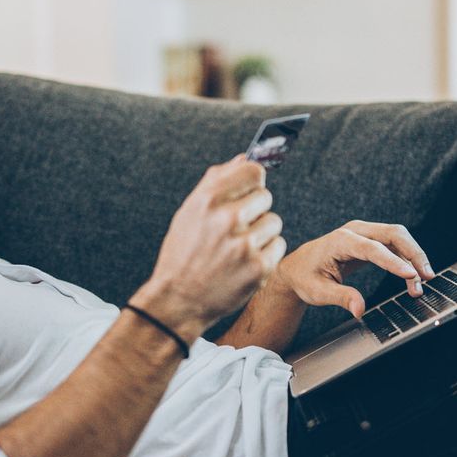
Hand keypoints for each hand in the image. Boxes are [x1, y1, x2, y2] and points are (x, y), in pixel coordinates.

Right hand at [133, 154, 285, 339]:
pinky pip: (278, 246)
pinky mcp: (259, 268)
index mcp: (208, 199)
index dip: (252, 182)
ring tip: (237, 248)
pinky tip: (244, 263)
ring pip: (274, 222)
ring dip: (261, 233)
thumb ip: (217, 180)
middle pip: (265, 197)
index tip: (247, 192)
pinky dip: (266, 254)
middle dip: (254, 211)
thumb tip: (245, 157)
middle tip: (235, 229)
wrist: (177, 300)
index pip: (254, 171)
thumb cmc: (184, 252)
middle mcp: (227, 219)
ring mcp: (244, 244)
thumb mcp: (189, 211)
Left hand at [273, 220, 434, 317]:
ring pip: (397, 238)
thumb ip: (340, 297)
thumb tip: (359, 310)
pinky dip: (406, 260)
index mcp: (340, 241)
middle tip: (427, 277)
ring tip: (421, 284)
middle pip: (393, 234)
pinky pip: (393, 246)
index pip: (373, 249)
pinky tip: (412, 278)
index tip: (411, 275)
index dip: (394, 262)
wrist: (297, 268)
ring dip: (413, 258)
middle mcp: (354, 231)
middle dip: (414, 254)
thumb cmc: (305, 277)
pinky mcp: (369, 240)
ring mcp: (363, 233)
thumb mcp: (318, 291)